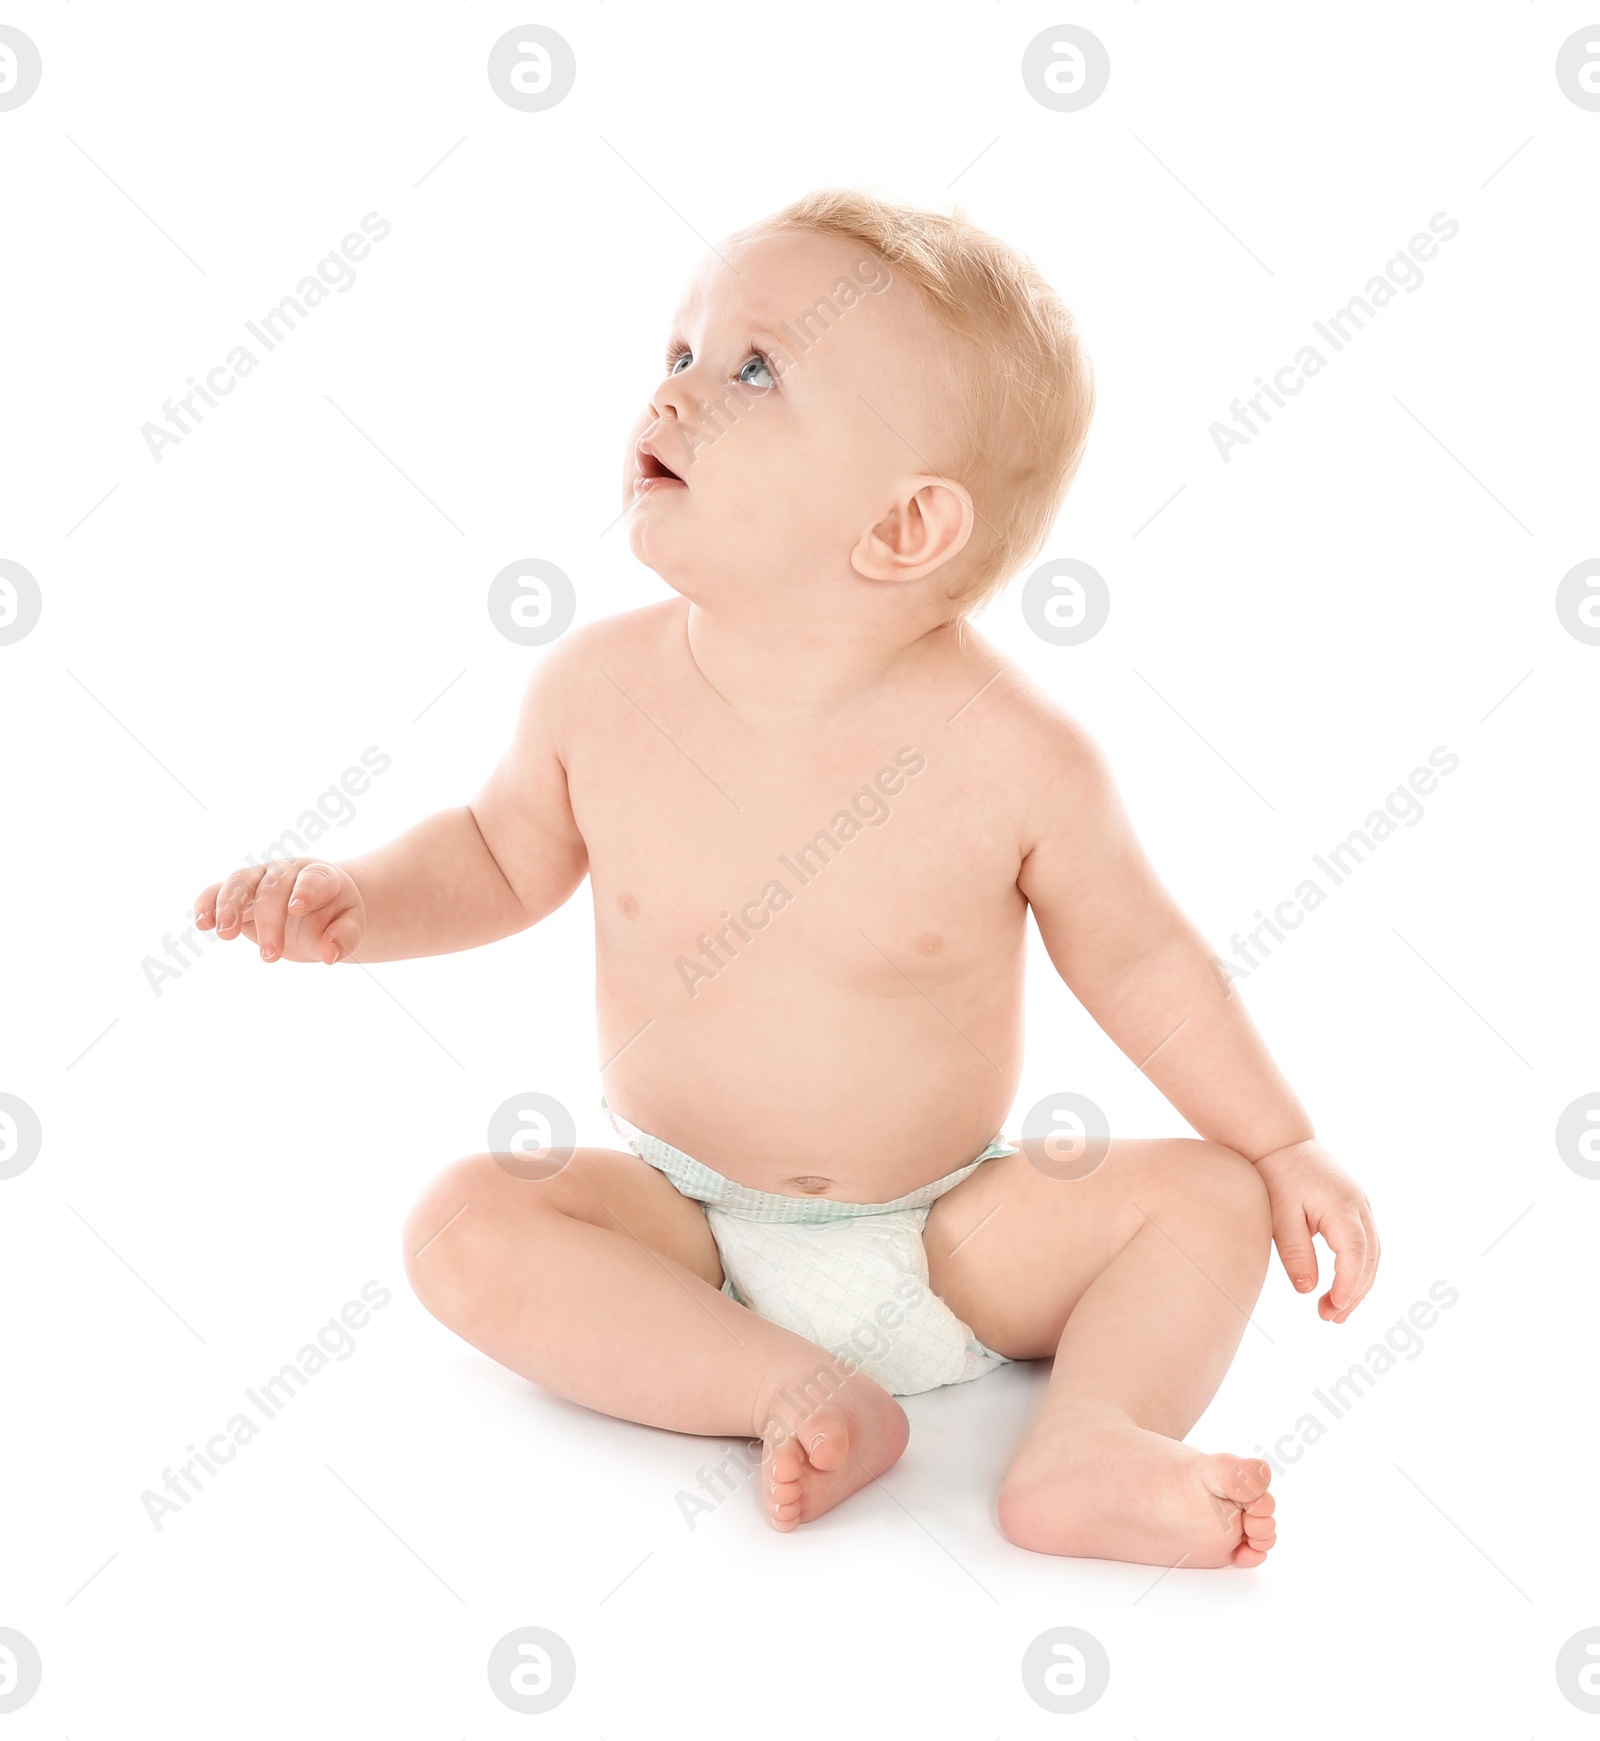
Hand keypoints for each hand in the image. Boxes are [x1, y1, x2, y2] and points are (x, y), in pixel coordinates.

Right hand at [194, 858, 365, 964]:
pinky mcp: (238, 892)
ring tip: (225, 934)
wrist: (319, 905)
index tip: (297, 909)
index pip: (312, 879)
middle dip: (269, 921)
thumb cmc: (336, 914)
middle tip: (271, 956)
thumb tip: (328, 956)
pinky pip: (217, 890)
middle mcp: (286, 872)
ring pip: (240, 883)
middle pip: (273, 888)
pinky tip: (202, 922)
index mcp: (320, 875)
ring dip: (230, 907)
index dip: (304, 891)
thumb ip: (343, 937)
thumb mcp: (350, 925)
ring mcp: (259, 878)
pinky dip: (206, 903)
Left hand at [1253, 1138, 1378, 1322]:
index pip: (1356, 1254)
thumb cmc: (1276, 1175)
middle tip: (1330, 1319)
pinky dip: (1358, 1270)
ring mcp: (1362, 1207)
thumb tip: (1308, 1290)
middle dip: (1355, 1293)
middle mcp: (1360, 1207)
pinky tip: (1340, 1288)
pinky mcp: (1355, 1210)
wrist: (1280, 1141)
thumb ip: (1295, 1252)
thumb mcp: (1279, 1215)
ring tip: (1334, 1313)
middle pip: (1370, 1259)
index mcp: (1343, 1206)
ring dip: (1359, 1285)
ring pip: (1372, 1255)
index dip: (1349, 1286)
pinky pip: (1365, 1245)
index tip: (1335, 1309)